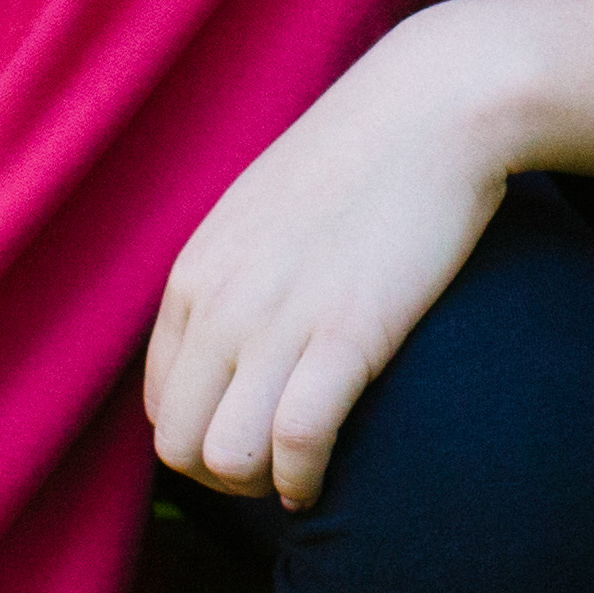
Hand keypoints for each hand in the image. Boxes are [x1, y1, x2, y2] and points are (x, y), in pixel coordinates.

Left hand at [146, 30, 521, 508]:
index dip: (202, 438)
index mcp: (193, 276)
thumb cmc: (362, 157)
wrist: (434, 107)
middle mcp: (220, 304)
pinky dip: (304, 478)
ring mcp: (278, 320)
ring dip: (260, 485)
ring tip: (297, 475)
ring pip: (225, 459)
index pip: (159, 404)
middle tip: (274, 471)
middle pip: (179, 446)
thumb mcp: (262, 212)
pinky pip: (295, 442)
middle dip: (222, 479)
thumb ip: (234, 275)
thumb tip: (236, 338)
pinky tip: (323, 478)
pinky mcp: (346, 333)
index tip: (251, 438)